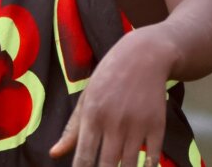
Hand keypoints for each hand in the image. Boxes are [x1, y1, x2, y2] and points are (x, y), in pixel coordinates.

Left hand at [49, 29, 172, 166]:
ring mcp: (137, 125)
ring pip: (130, 165)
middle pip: (107, 166)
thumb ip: (72, 128)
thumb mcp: (87, 97)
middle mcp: (115, 123)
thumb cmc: (110, 76)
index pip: (84, 158)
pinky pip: (152, 157)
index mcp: (93, 116)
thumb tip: (54, 154)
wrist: (145, 55)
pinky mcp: (157, 125)